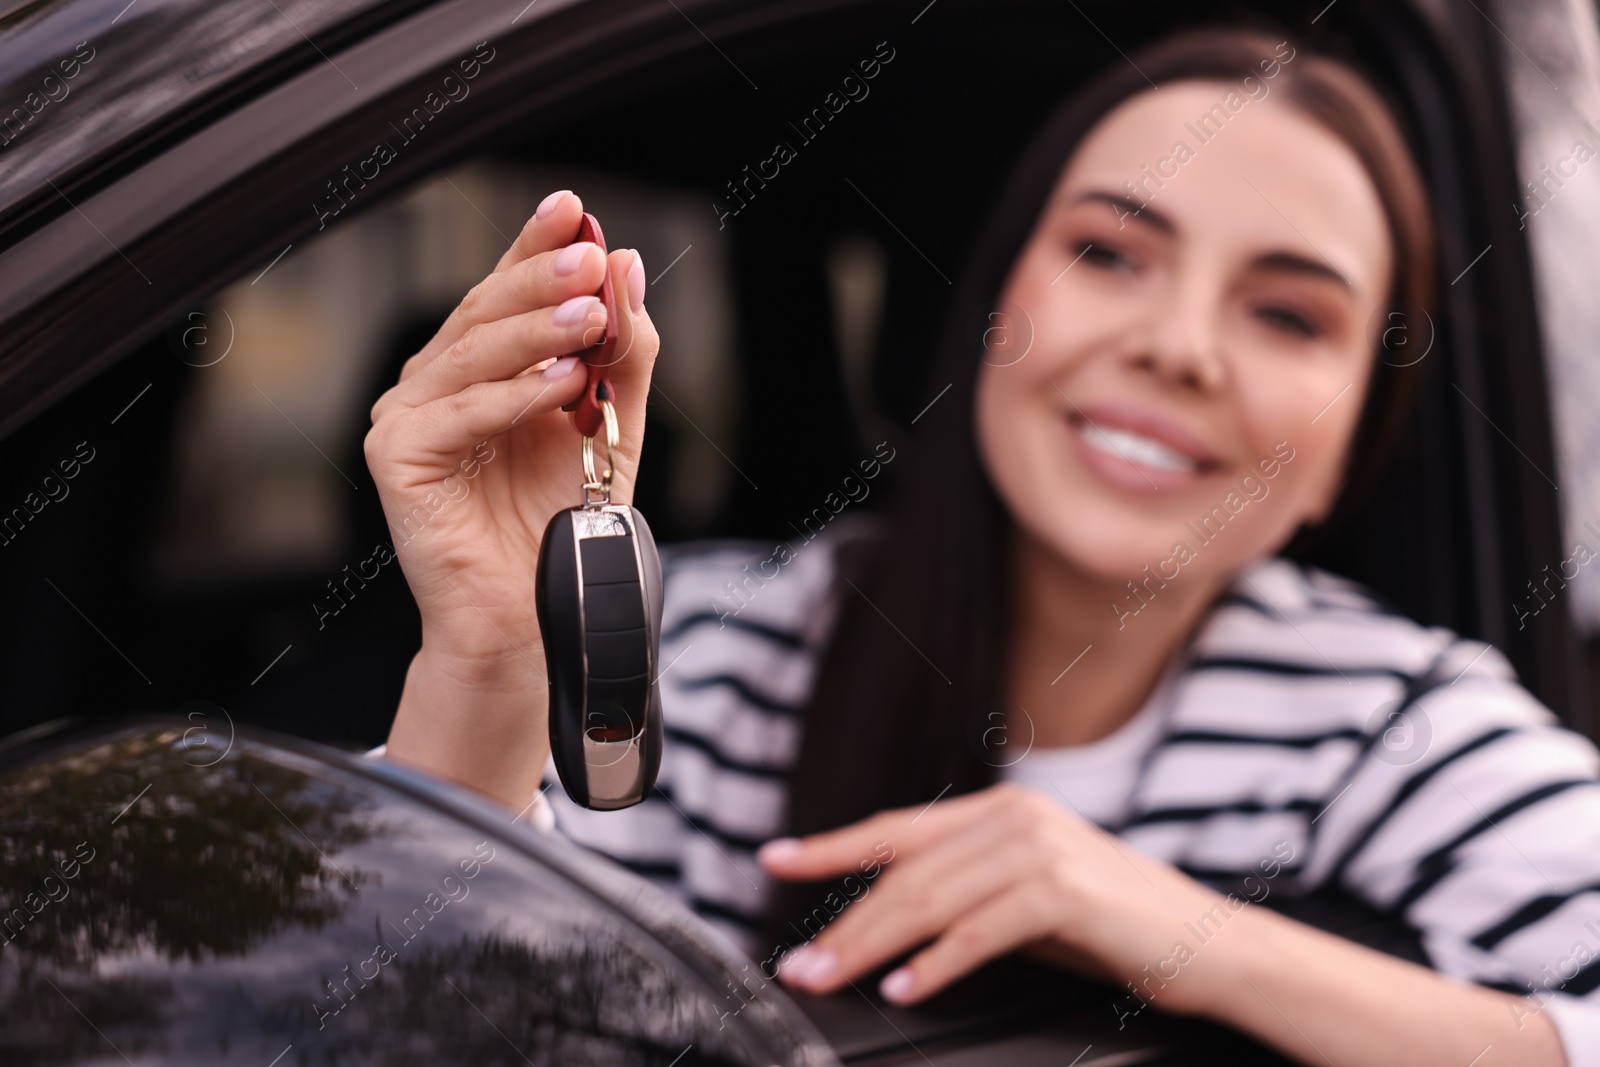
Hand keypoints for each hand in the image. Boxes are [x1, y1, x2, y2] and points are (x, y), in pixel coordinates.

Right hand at [367, 190, 659, 806]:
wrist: (537, 612)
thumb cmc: (566, 520)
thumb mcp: (614, 426)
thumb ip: (625, 352)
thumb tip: (627, 261)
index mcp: (483, 365)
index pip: (507, 290)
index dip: (534, 244)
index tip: (575, 208)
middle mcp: (437, 380)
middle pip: (485, 311)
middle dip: (541, 279)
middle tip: (590, 257)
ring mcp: (408, 416)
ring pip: (470, 355)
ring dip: (534, 331)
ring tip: (589, 315)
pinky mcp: (394, 457)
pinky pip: (454, 415)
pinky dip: (508, 397)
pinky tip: (559, 383)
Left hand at [757, 782, 1235, 1010]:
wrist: (1207, 944)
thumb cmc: (1117, 927)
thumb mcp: (1028, 897)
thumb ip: (967, 892)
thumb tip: (891, 922)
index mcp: (1002, 811)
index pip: (897, 828)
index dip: (832, 846)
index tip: (776, 859)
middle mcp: (1015, 818)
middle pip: (904, 872)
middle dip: (842, 921)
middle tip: (799, 962)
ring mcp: (1039, 849)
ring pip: (929, 900)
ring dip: (870, 945)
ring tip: (830, 977)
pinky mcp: (1061, 891)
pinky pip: (977, 932)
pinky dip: (934, 964)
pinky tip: (904, 987)